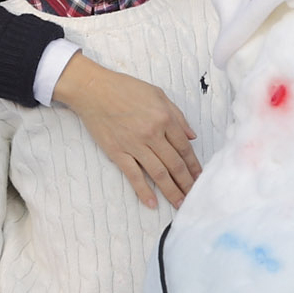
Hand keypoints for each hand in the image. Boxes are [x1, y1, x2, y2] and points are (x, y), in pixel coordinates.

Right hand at [56, 54, 198, 209]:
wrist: (93, 90)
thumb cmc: (125, 89)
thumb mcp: (157, 94)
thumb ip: (177, 116)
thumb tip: (192, 135)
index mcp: (164, 118)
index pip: (184, 148)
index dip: (194, 165)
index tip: (200, 177)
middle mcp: (152, 134)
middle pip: (175, 164)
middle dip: (186, 183)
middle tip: (194, 196)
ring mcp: (134, 145)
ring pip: (158, 173)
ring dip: (171, 191)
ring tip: (180, 204)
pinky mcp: (117, 152)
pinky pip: (133, 175)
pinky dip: (143, 191)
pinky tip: (152, 203)